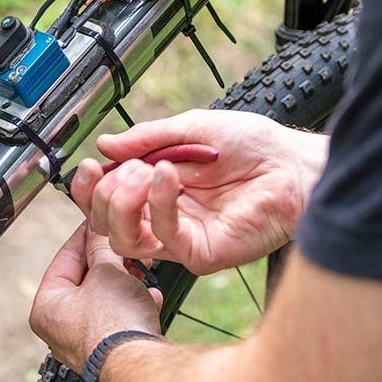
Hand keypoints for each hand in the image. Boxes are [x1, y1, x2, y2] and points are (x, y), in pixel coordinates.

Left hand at [30, 223, 161, 371]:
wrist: (139, 366)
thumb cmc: (113, 326)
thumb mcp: (107, 272)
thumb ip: (101, 248)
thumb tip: (99, 231)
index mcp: (47, 307)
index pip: (64, 258)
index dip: (84, 236)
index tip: (97, 223)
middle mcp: (60, 328)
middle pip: (85, 279)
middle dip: (110, 261)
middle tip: (123, 244)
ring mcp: (84, 342)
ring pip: (105, 298)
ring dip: (125, 281)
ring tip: (141, 268)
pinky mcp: (109, 351)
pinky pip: (119, 318)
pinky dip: (133, 304)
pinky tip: (150, 296)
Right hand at [70, 110, 326, 274]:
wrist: (293, 162)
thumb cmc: (253, 146)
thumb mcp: (190, 128)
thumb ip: (147, 139)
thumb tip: (104, 145)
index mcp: (158, 190)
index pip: (109, 201)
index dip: (90, 189)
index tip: (88, 165)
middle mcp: (166, 218)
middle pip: (108, 226)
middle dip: (105, 194)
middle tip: (127, 167)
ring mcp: (183, 239)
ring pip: (126, 241)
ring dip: (124, 202)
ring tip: (144, 171)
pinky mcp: (203, 253)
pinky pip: (166, 238)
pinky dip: (160, 203)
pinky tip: (168, 173)